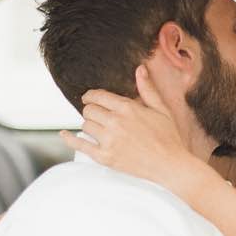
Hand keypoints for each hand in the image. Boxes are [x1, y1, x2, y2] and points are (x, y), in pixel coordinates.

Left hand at [60, 65, 201, 192]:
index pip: (99, 96)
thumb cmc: (169, 138)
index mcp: (128, 108)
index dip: (92, 96)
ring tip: (98, 127)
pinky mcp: (105, 157)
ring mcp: (109, 141)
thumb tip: (140, 69)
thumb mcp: (161, 110)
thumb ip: (147, 89)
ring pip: (85, 126)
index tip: (90, 97)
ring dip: (89, 125)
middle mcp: (115, 122)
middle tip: (96, 114)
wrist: (170, 166)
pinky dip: (70, 139)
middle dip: (92, 110)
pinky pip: (80, 145)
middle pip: (89, 110)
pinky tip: (64, 134)